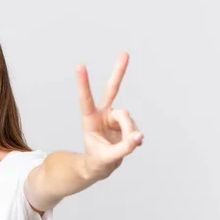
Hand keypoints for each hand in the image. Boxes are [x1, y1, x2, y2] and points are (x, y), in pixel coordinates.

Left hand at [75, 51, 143, 180]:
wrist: (101, 165)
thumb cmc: (97, 160)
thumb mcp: (106, 158)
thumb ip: (122, 148)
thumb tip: (139, 136)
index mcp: (90, 119)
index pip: (86, 99)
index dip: (83, 83)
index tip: (79, 65)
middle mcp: (103, 114)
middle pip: (112, 90)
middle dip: (119, 72)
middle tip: (125, 53)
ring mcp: (115, 117)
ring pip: (127, 118)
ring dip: (129, 132)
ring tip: (126, 144)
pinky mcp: (126, 123)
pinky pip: (135, 128)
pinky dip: (134, 137)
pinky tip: (132, 143)